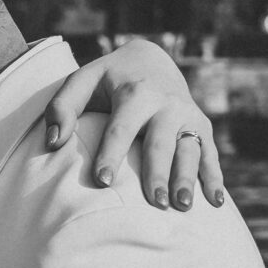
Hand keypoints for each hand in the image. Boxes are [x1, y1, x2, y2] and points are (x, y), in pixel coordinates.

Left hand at [41, 38, 227, 209]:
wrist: (151, 61)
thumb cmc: (108, 79)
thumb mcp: (81, 81)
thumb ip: (62, 108)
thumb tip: (53, 142)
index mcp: (134, 92)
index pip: (121, 127)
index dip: (111, 154)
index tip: (103, 181)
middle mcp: (165, 103)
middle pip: (160, 142)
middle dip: (157, 172)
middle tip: (154, 203)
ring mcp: (187, 115)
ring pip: (189, 149)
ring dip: (187, 178)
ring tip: (183, 206)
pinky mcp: (201, 126)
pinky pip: (210, 153)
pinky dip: (214, 177)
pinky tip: (215, 202)